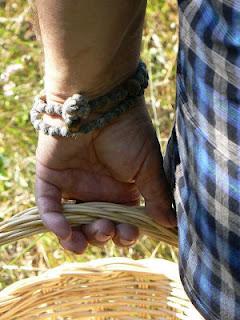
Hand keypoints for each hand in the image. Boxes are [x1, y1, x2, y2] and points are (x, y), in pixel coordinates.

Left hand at [35, 97, 175, 253]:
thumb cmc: (128, 132)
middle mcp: (97, 191)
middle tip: (107, 229)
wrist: (101, 102)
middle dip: (102, 235)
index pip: (122, 221)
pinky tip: (64, 232)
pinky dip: (54, 221)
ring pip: (72, 222)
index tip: (130, 234)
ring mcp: (73, 185)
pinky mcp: (51, 178)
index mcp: (121, 191)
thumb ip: (156, 195)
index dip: (125, 233)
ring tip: (81, 242)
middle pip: (96, 226)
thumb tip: (170, 224)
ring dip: (76, 238)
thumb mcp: (148, 165)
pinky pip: (48, 205)